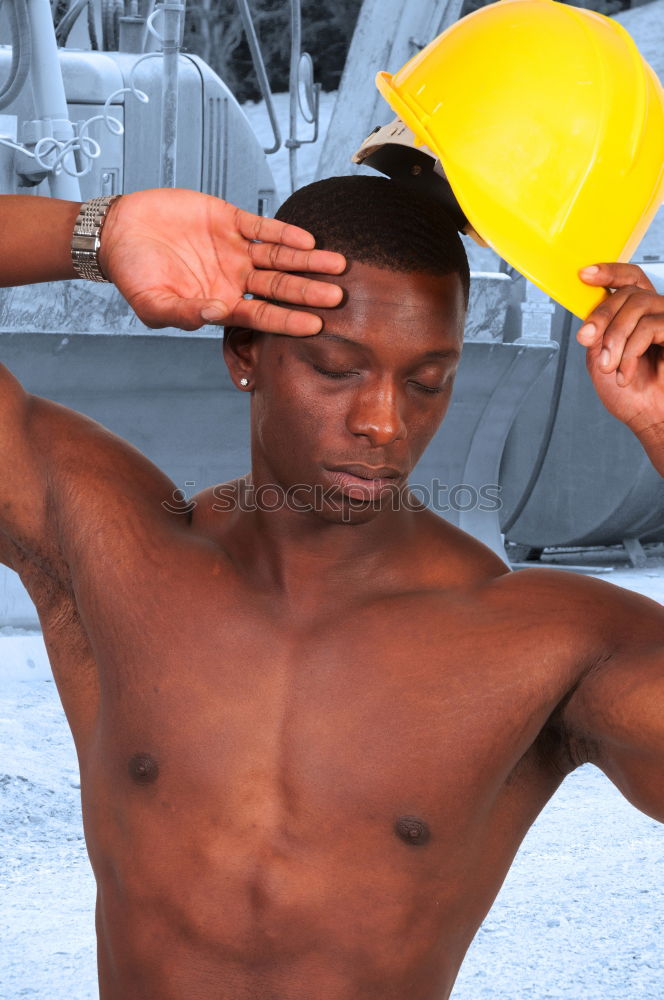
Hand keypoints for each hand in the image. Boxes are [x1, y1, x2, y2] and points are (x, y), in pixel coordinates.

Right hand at [98, 188, 345, 332]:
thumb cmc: (134, 276)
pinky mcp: (229, 219)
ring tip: (337, 265)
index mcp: (222, 304)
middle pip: (280, 287)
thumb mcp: (153, 305)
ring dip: (307, 262)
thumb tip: (215, 314)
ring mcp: (235, 249)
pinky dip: (284, 233)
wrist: (118, 233)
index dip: (289, 320)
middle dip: (309, 292)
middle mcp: (235, 278)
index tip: (316, 325)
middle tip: (338, 297)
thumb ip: (184, 314)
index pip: (263, 316)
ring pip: (279, 257)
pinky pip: (262, 227)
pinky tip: (306, 240)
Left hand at [576, 263, 663, 434]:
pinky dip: (630, 352)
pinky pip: (650, 327)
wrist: (653, 420)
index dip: (609, 272)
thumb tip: (589, 312)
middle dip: (602, 315)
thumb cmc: (633, 395)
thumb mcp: (602, 359)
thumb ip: (597, 333)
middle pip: (628, 291)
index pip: (629, 280)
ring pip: (637, 306)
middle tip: (587, 339)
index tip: (585, 275)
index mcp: (639, 315)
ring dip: (615, 338)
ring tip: (610, 367)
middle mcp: (658, 312)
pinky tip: (626, 373)